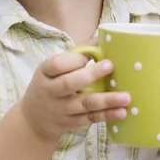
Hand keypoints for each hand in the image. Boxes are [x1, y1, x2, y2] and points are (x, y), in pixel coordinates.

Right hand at [16, 51, 130, 143]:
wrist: (33, 120)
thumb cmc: (49, 84)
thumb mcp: (53, 68)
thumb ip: (76, 53)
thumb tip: (101, 36)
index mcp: (45, 73)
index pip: (57, 64)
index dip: (73, 59)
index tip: (90, 56)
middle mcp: (51, 92)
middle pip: (69, 83)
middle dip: (91, 75)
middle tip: (111, 66)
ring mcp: (62, 109)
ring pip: (84, 104)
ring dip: (106, 101)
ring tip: (126, 97)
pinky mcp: (72, 122)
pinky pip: (91, 118)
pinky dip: (107, 116)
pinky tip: (122, 112)